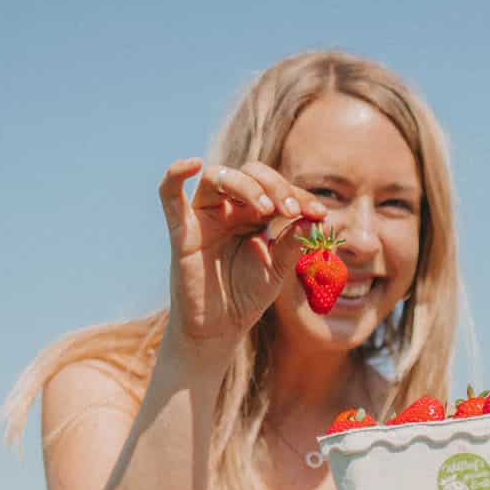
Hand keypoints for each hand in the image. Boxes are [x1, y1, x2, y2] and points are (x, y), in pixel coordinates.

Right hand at [155, 158, 325, 350]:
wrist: (221, 326)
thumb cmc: (248, 294)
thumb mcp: (277, 267)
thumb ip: (294, 242)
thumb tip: (316, 218)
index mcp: (255, 212)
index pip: (277, 188)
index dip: (299, 196)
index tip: (320, 213)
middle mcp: (230, 207)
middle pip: (251, 173)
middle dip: (276, 187)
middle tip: (292, 211)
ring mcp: (205, 215)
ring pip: (220, 177)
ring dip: (247, 186)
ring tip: (268, 208)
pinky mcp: (182, 230)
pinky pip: (170, 194)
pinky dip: (176, 174)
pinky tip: (193, 163)